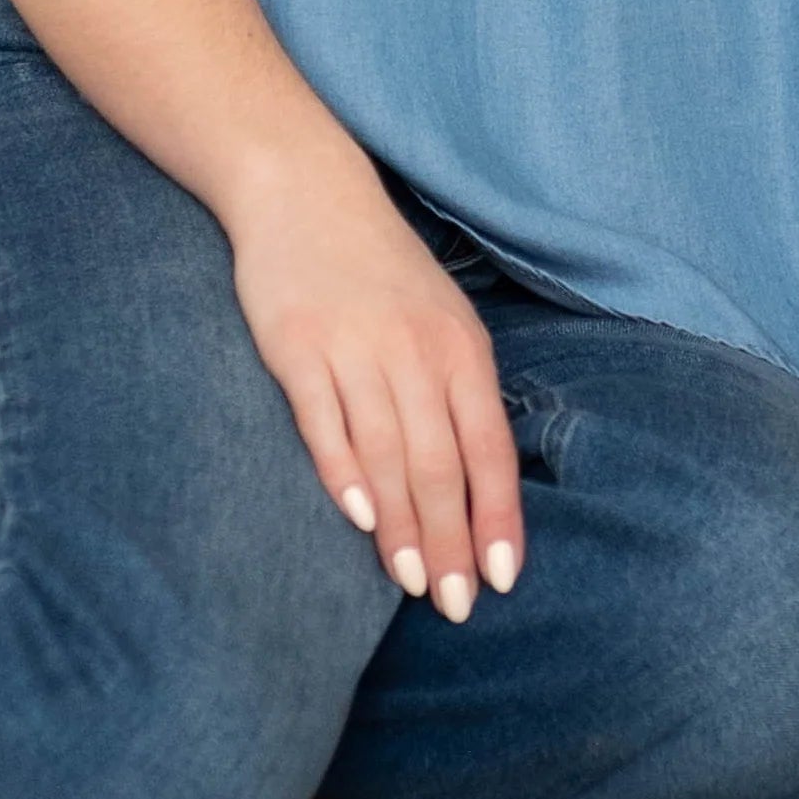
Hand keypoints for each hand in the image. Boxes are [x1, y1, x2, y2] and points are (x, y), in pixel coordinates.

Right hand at [225, 156, 525, 621]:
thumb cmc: (381, 270)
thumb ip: (458, 393)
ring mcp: (354, 347)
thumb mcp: (441, 320)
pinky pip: (323, 420)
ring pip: (386, 453)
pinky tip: (354, 517)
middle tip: (454, 607)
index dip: (497, 517)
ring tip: (411, 582)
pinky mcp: (297, 346)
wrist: (304, 191)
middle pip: (440, 464)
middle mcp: (415, 350)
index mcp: (460, 347)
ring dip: (400, 525)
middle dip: (451, 542)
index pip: (488, 448)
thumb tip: (478, 485)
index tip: (502, 580)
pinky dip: (341, 470)